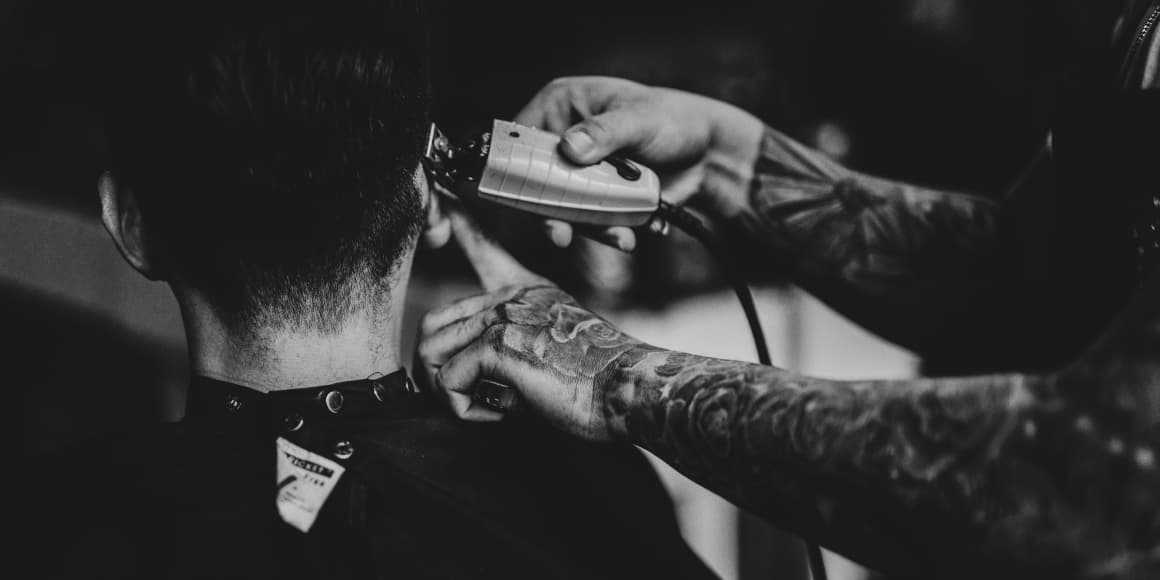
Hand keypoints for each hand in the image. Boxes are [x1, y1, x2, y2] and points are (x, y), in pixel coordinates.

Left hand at [417, 203, 643, 440]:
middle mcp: (512, 296)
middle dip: (438, 371)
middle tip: (466, 399)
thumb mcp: (555, 350)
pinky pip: (446, 382)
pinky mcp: (497, 344)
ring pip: (431, 352)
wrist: (629, 391)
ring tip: (483, 406)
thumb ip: (516, 347)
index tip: (441, 196)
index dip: (460, 227)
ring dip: (447, 391)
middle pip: (435, 325)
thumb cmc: (599, 385)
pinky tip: (502, 412)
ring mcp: (503, 316)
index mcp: (529, 292)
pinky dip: (464, 409)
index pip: (483, 251)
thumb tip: (466, 373)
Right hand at [514, 76, 764, 250]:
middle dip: (550, 212)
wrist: (706, 155)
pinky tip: (630, 235)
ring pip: (563, 209)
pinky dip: (608, 233)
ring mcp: (578, 175)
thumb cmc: (672, 120)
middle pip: (536, 182)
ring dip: (587, 228)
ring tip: (619, 236)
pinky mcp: (596, 200)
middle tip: (560, 234)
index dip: (514, 166)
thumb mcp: (639, 119)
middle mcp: (562, 143)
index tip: (523, 193)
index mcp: (560, 108)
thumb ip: (605, 132)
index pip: (521, 138)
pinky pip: (589, 223)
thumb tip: (570, 148)